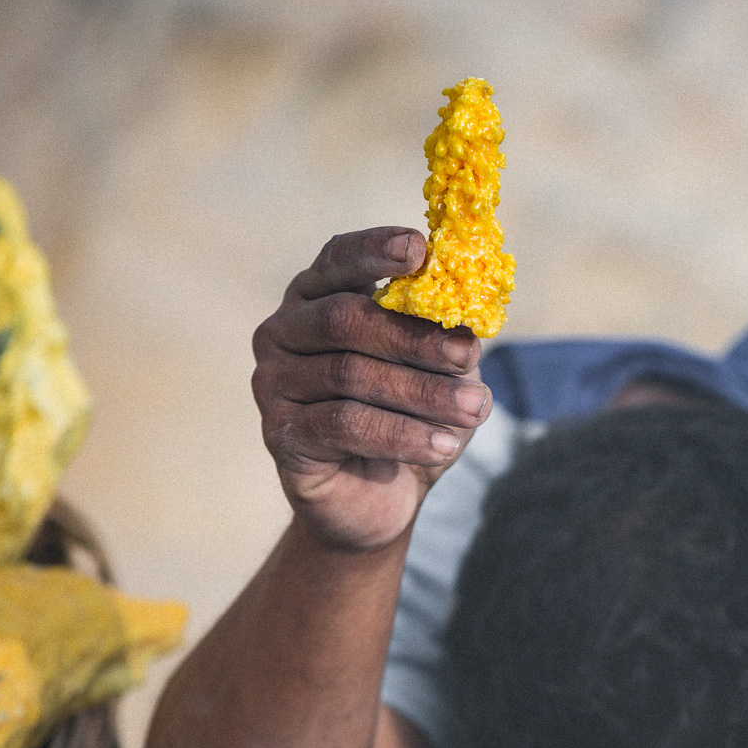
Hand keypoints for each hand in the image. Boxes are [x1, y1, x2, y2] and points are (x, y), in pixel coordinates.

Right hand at [252, 228, 492, 552]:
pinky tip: (443, 446)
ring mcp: (274, 382)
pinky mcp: (281, 434)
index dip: (375, 251)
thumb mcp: (436, 372)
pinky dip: (401, 435)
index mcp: (318, 296)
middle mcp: (284, 331)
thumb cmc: (407, 417)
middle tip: (469, 356)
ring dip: (422, 394)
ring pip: (351, 375)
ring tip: (474, 410)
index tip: (419, 250)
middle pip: (346, 320)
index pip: (339, 260)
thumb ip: (445, 341)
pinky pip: (344, 426)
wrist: (376, 497)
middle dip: (416, 339)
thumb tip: (470, 332)